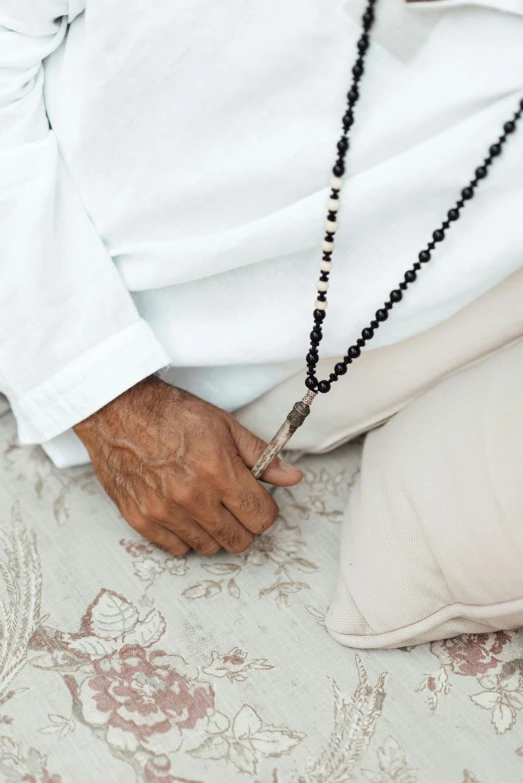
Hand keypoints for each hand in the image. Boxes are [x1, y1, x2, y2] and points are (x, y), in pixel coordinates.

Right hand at [74, 376, 302, 556]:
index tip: (257, 500)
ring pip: (209, 548)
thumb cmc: (171, 414)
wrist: (119, 411)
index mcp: (218, 472)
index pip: (261, 517)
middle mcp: (192, 498)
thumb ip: (260, 456)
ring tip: (206, 505)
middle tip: (234, 505)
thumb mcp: (224, 425)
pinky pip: (176, 549)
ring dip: (215, 532)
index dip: (265, 510)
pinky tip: (183, 513)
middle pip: (239, 540)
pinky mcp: (141, 520)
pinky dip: (185, 536)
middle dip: (244, 525)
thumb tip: (292, 477)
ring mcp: (164, 513)